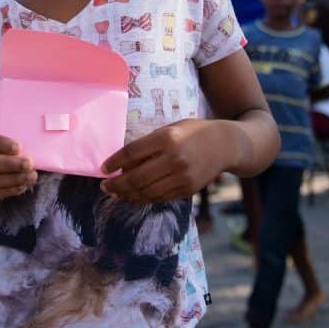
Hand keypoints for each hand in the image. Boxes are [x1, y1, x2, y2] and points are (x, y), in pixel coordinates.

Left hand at [100, 120, 231, 202]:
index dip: (114, 162)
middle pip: (136, 177)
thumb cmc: (193, 132)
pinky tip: (133, 195)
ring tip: (115, 192)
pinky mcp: (188, 189)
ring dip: (127, 194)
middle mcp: (174, 158)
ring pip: (147, 192)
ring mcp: (182, 176)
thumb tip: (123, 163)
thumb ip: (149, 144)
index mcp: (167, 138)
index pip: (131, 152)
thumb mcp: (170, 129)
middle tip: (104, 186)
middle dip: (116, 184)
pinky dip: (143, 198)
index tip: (103, 168)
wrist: (225, 145)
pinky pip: (159, 197)